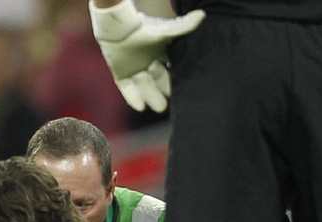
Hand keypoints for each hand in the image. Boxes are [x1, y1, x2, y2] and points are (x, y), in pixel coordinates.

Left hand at [90, 0, 204, 111]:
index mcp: (164, 55)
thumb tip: (202, 15)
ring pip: (147, 90)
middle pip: (162, 85)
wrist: (119, 28)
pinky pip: (129, 92)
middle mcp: (151, 65)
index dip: (179, 81)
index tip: (183, 86)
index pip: (175, 73)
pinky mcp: (122, 76)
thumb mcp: (165, 32)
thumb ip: (183, 28)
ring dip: (148, 90)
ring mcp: (136, 71)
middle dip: (163, 88)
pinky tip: (141, 107)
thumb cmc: (143, 29)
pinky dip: (134, 99)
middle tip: (160, 79)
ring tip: (144, 82)